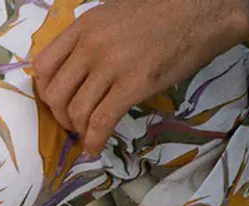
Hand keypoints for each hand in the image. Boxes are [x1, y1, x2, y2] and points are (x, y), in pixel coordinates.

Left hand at [33, 0, 248, 155]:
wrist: (206, 8)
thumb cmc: (164, 11)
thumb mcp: (113, 15)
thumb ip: (89, 39)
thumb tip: (73, 70)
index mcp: (83, 27)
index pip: (42, 67)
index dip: (44, 91)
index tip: (56, 101)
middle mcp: (91, 46)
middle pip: (55, 94)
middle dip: (60, 116)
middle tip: (72, 122)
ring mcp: (112, 65)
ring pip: (76, 111)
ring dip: (79, 129)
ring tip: (88, 134)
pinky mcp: (134, 84)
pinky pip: (102, 121)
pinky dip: (94, 140)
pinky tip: (95, 148)